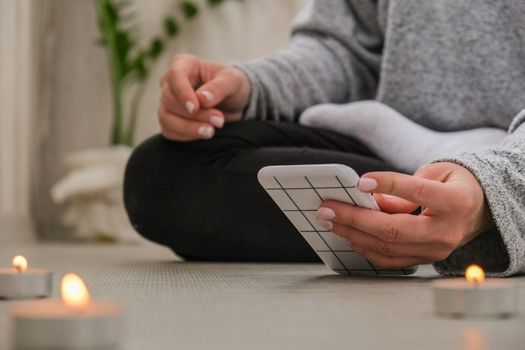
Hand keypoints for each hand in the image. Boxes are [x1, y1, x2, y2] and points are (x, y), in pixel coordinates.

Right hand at [158, 54, 250, 140]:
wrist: (234, 101)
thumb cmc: (232, 84)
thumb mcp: (233, 81)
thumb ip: (219, 87)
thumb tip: (202, 99)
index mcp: (184, 64)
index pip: (175, 75)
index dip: (183, 93)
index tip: (195, 108)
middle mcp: (171, 82)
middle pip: (170, 100)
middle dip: (195, 114)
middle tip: (219, 120)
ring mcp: (168, 102)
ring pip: (166, 118)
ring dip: (189, 128)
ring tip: (211, 131)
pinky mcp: (170, 120)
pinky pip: (169, 131)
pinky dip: (185, 136)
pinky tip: (202, 134)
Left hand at [316, 162, 492, 268]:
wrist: (479, 210)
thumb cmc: (453, 185)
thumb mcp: (435, 173)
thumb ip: (404, 186)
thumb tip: (368, 198)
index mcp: (455, 202)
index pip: (418, 193)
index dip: (388, 186)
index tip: (360, 182)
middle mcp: (447, 231)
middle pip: (394, 229)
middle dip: (354, 219)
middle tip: (326, 209)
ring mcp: (436, 250)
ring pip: (387, 247)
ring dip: (352, 234)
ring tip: (329, 220)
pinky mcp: (425, 260)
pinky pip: (389, 259)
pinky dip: (365, 248)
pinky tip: (347, 234)